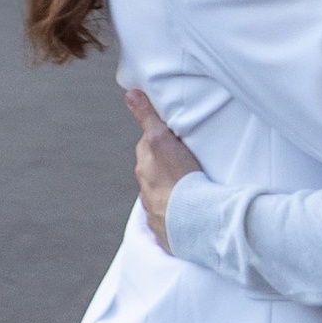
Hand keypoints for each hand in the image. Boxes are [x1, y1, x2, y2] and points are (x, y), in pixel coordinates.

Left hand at [125, 88, 199, 251]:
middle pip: (153, 169)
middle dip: (165, 164)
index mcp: (144, 165)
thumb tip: (130, 94)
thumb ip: (146, 117)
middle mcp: (145, 187)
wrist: (191, 220)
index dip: (163, 139)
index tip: (176, 140)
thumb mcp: (162, 139)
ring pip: (160, 192)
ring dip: (170, 188)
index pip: (149, 146)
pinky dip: (175, 210)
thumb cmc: (178, 179)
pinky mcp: (164, 228)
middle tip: (185, 161)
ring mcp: (154, 209)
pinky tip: (187, 207)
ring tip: (189, 185)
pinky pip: (168, 215)